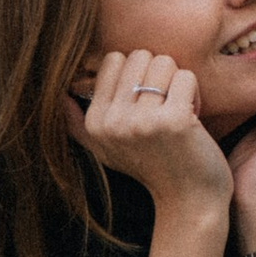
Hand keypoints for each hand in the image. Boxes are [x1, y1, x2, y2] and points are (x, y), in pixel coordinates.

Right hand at [73, 49, 231, 256]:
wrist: (189, 201)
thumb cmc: (151, 169)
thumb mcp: (105, 150)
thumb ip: (79, 124)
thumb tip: (60, 95)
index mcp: (95, 122)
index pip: (114, 59)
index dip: (136, 73)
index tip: (145, 102)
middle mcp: (113, 122)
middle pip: (140, 56)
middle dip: (157, 75)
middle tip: (164, 105)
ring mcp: (143, 121)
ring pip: (164, 62)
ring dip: (177, 82)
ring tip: (177, 110)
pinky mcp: (175, 121)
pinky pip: (186, 77)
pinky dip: (194, 93)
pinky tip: (192, 117)